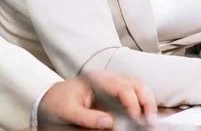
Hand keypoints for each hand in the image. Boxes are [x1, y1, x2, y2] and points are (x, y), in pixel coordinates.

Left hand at [38, 70, 156, 127]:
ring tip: (150, 119)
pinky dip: (141, 101)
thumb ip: (87, 118)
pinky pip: (133, 92)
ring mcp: (112, 82)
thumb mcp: (68, 112)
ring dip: (147, 100)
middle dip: (147, 99)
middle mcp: (108, 77)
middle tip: (151, 120)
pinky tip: (143, 114)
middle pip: (135, 82)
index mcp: (97, 79)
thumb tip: (109, 123)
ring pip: (137, 85)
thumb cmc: (58, 103)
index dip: (133, 103)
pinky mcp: (114, 91)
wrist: (50, 99)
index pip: (122, 87)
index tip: (137, 119)